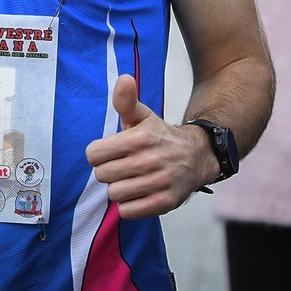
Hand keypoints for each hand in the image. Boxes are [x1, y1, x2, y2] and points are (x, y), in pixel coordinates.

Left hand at [85, 75, 215, 219]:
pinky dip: (130, 205)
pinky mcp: (164, 203)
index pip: (94, 154)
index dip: (98, 154)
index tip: (111, 152)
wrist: (196, 157)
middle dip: (109, 171)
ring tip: (132, 179)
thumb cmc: (160, 137)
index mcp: (140, 138)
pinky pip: (128, 212)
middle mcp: (149, 160)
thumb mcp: (143, 116)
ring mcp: (158, 183)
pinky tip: (139, 193)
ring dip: (120, 188)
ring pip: (114, 194)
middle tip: (123, 166)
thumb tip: (123, 79)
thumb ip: (126, 100)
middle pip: (102, 175)